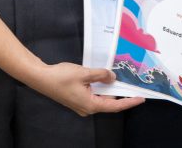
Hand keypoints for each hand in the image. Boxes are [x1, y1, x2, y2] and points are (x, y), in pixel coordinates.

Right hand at [28, 62, 144, 116]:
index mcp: (91, 105)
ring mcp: (81, 105)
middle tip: (130, 83)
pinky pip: (92, 95)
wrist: (40, 78)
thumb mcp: (84, 73)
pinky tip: (101, 79)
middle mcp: (87, 108)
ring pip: (100, 98)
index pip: (115, 105)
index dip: (129, 102)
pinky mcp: (76, 99)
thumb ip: (101, 75)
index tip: (141, 98)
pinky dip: (99, 88)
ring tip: (117, 79)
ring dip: (108, 89)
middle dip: (119, 93)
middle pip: (108, 102)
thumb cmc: (61, 77)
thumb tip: (112, 77)